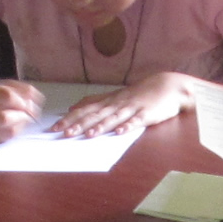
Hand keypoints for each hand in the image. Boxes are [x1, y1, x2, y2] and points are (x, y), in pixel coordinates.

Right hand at [0, 79, 44, 142]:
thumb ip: (17, 89)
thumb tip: (37, 98)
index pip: (5, 96)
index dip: (21, 98)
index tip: (28, 100)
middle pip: (4, 118)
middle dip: (22, 114)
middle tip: (28, 110)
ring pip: (9, 132)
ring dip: (22, 123)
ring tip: (21, 115)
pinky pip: (8, 138)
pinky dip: (17, 130)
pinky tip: (15, 123)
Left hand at [57, 72, 185, 137]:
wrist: (168, 86)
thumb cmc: (140, 94)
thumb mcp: (114, 97)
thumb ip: (94, 102)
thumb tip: (73, 108)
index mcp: (108, 102)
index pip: (85, 110)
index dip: (70, 119)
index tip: (54, 128)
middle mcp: (117, 104)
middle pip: (96, 115)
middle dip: (80, 124)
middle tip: (64, 133)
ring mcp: (132, 108)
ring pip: (114, 118)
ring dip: (101, 126)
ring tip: (88, 135)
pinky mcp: (147, 114)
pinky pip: (137, 121)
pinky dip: (128, 126)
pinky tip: (120, 132)